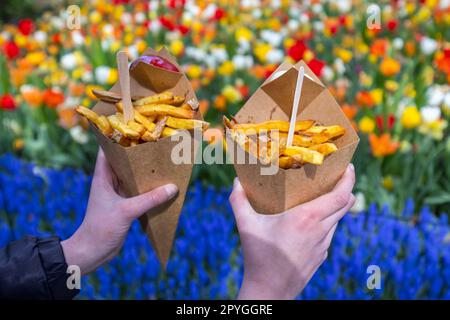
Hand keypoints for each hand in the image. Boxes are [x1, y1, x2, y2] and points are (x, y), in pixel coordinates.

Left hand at [61, 149, 177, 274]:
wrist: (92, 252)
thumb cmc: (101, 228)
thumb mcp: (127, 211)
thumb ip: (150, 200)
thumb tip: (172, 187)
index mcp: (103, 177)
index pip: (108, 150)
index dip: (119, 138)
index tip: (137, 130)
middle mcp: (110, 182)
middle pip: (125, 162)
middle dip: (140, 155)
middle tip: (159, 146)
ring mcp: (117, 194)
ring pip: (133, 178)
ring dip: (147, 173)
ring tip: (165, 163)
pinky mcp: (124, 205)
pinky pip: (139, 192)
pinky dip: (149, 189)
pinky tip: (163, 187)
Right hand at [230, 164, 355, 299]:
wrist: (270, 289)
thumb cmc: (258, 256)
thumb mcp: (246, 225)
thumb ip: (238, 201)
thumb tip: (235, 182)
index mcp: (307, 218)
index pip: (340, 196)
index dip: (349, 180)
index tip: (349, 167)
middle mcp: (320, 230)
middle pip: (345, 205)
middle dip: (346, 188)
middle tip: (339, 175)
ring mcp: (323, 244)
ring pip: (338, 219)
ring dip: (336, 205)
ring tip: (324, 195)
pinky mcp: (321, 255)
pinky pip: (329, 233)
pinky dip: (327, 222)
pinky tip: (311, 221)